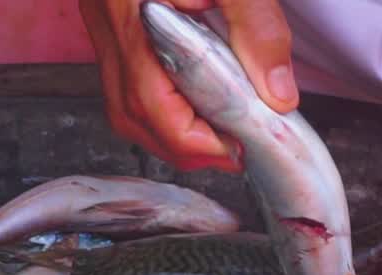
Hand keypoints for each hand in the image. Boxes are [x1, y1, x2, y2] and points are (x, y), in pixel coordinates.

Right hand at [80, 0, 297, 172]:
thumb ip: (257, 28)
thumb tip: (277, 93)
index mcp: (136, 16)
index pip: (158, 106)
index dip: (199, 141)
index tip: (241, 148)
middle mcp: (111, 25)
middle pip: (132, 116)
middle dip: (182, 147)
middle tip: (230, 151)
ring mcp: (104, 22)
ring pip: (121, 102)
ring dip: (165, 130)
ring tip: (213, 133)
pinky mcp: (109, 16)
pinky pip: (122, 77)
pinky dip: (156, 101)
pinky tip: (190, 96)